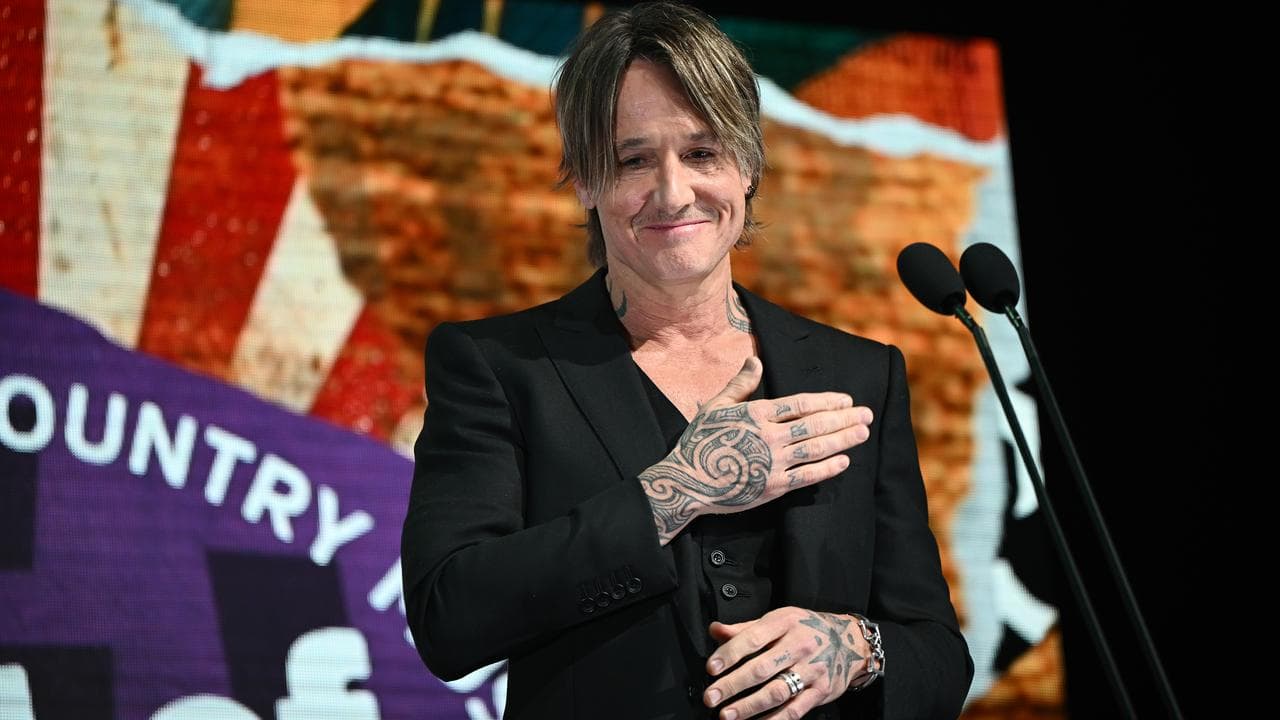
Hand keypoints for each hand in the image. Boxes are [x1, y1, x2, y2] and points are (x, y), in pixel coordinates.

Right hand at [638, 356, 873, 543]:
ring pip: (816, 448)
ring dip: (843, 439)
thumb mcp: (715, 407)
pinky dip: (827, 468)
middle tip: (866, 414)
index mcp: (756, 414)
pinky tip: (844, 461)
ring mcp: (772, 463)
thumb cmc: (699, 442)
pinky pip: (807, 476)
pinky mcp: (773, 487)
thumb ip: (740, 385)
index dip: (826, 401)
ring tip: (862, 432)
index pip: (800, 404)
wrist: (687, 482)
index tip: (845, 400)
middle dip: (843, 418)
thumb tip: (756, 360)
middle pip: (814, 424)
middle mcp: (768, 437)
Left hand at [703, 607, 870, 719]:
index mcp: (785, 623)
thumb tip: (715, 630)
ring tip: (727, 715)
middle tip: (711, 697)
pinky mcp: (820, 691)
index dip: (730, 653)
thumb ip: (745, 629)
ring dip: (749, 706)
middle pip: (761, 668)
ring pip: (776, 692)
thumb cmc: (806, 629)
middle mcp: (799, 646)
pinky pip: (795, 710)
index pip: (753, 638)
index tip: (711, 667)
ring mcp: (812, 670)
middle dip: (733, 685)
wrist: (850, 641)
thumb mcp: (778, 620)